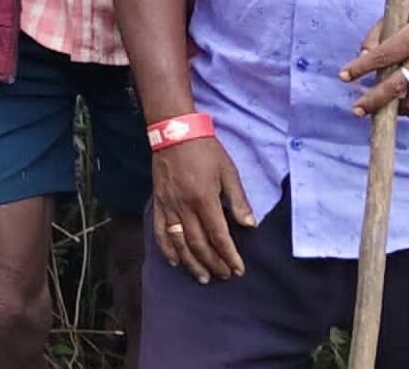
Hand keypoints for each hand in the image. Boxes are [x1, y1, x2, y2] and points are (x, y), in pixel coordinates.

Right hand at [150, 137, 254, 282]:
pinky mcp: (159, 202)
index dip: (229, 256)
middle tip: (224, 275)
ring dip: (191, 263)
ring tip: (203, 277)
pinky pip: (160, 231)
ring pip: (179, 243)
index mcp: (204, 199)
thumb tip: (250, 225)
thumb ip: (238, 200)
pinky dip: (166, 249)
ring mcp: (169, 206)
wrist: (174, 131)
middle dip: (213, 263)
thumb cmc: (205, 150)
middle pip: (199, 244)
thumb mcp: (228, 171)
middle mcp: (185, 206)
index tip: (238, 270)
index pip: (219, 236)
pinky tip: (174, 261)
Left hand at [344, 2, 408, 119]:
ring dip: (396, 109)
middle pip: (396, 86)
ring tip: (385, 108)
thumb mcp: (400, 19)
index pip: (381, 57)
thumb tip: (362, 56)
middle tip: (357, 110)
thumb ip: (378, 35)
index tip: (343, 77)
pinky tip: (405, 108)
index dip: (359, 68)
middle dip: (373, 101)